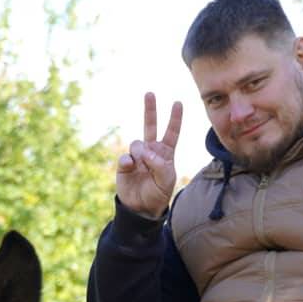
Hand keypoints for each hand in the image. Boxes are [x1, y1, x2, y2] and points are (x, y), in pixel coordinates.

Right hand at [116, 92, 181, 218]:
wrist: (141, 208)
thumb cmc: (158, 194)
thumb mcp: (166, 180)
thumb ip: (159, 165)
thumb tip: (145, 151)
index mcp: (165, 153)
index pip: (171, 133)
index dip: (175, 119)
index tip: (178, 103)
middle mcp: (151, 150)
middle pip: (150, 126)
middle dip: (150, 109)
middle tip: (150, 93)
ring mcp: (137, 156)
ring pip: (137, 143)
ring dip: (140, 152)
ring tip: (142, 165)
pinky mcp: (124, 164)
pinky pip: (125, 156)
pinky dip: (128, 161)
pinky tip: (130, 167)